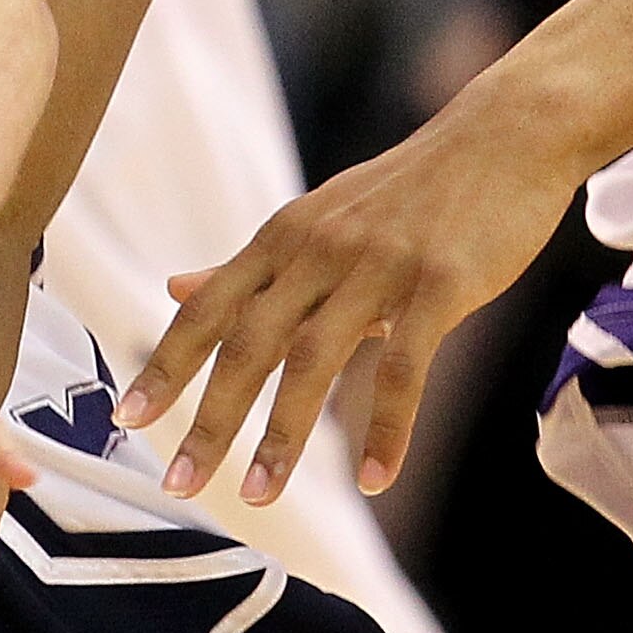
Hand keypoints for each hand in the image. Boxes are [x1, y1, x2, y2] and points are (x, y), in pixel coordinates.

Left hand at [118, 99, 584, 500]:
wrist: (504, 136)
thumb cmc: (408, 190)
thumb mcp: (316, 219)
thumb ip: (248, 267)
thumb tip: (173, 288)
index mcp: (283, 238)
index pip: (208, 311)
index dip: (166, 365)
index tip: (127, 419)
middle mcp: (319, 250)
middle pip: (248, 344)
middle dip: (209, 418)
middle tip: (177, 485)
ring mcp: (379, 266)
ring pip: (315, 361)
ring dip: (284, 436)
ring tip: (260, 496)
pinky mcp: (440, 283)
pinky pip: (404, 368)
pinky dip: (386, 428)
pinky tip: (374, 479)